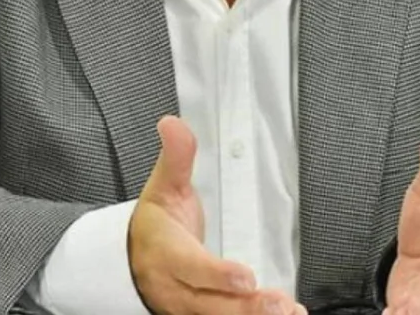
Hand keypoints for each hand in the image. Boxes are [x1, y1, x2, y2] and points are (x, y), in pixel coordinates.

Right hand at [129, 116, 304, 314]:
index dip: (217, 274)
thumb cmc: (155, 225)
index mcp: (166, 254)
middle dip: (244, 306)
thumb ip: (176, 158)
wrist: (130, 260)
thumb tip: (172, 123)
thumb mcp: (163, 186)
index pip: (191, 267)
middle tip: (277, 302)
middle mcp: (176, 288)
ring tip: (288, 311)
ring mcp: (187, 308)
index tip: (245, 277)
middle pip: (209, 304)